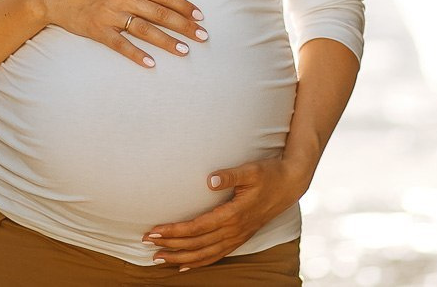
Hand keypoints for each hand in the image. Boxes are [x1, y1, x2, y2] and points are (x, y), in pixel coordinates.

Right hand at [38, 0, 207, 68]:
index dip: (184, 5)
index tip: (200, 16)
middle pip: (159, 13)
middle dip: (184, 25)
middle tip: (202, 36)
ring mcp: (110, 14)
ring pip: (145, 29)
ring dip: (167, 41)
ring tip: (184, 50)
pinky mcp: (98, 30)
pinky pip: (121, 45)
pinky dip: (136, 54)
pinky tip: (151, 63)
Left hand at [142, 158, 305, 269]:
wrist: (289, 184)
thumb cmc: (268, 174)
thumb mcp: (250, 170)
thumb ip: (229, 175)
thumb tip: (209, 180)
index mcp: (233, 215)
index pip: (197, 228)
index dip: (174, 231)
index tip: (154, 230)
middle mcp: (233, 230)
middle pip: (196, 244)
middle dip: (170, 245)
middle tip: (147, 243)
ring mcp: (237, 236)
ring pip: (204, 254)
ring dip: (181, 257)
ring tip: (159, 259)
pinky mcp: (240, 237)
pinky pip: (216, 255)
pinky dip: (199, 262)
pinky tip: (185, 265)